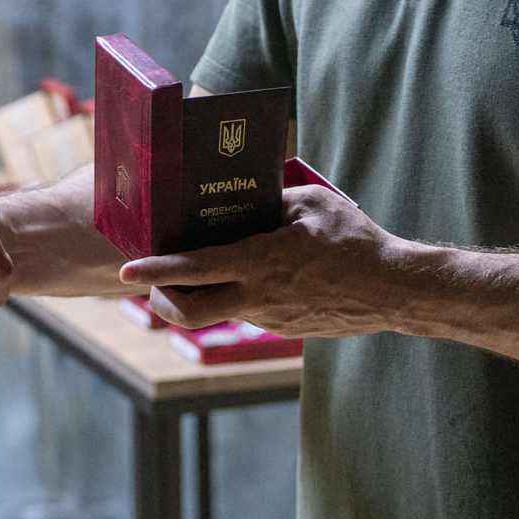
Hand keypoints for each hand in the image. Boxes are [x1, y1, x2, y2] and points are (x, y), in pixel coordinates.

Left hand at [119, 184, 417, 339]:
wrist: (394, 291)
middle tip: (148, 282)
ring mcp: (269, 318)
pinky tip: (242, 276)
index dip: (155, 270)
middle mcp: (257, 297)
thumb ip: (273, 197)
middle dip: (160, 299)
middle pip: (189, 311)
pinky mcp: (282, 327)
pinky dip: (231, 297)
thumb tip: (248, 191)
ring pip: (216, 312)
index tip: (125, 270)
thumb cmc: (356, 242)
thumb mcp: (312, 203)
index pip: (194, 270)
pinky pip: (245, 312)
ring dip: (197, 296)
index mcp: (260, 263)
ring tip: (192, 271)